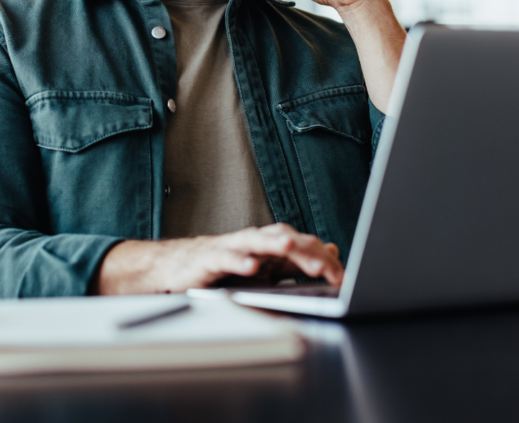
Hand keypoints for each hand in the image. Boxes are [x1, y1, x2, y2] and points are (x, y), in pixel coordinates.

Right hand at [95, 223, 343, 294]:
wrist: (177, 268)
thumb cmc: (223, 269)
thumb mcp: (265, 270)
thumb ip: (296, 263)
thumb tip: (330, 251)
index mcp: (269, 246)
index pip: (302, 248)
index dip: (322, 260)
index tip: (342, 278)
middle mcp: (253, 242)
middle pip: (285, 239)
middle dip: (306, 252)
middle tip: (327, 268)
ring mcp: (231, 248)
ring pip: (256, 241)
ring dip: (274, 244)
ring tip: (291, 248)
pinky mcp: (209, 258)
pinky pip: (226, 258)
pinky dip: (238, 261)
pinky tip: (250, 266)